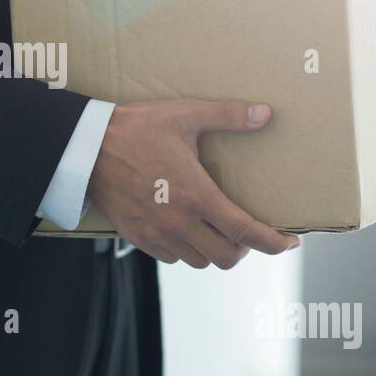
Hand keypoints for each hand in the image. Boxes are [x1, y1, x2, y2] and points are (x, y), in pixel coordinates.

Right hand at [88, 99, 300, 268]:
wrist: (86, 149)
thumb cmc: (137, 129)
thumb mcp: (185, 115)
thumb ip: (227, 116)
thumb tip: (264, 114)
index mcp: (197, 195)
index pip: (245, 232)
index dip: (273, 243)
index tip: (289, 242)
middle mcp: (180, 222)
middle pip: (226, 257)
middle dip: (243, 248)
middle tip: (244, 230)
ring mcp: (157, 234)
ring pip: (199, 261)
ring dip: (214, 250)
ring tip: (215, 230)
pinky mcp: (138, 238)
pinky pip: (172, 258)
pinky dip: (186, 249)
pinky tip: (185, 229)